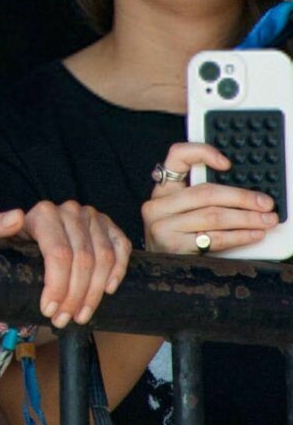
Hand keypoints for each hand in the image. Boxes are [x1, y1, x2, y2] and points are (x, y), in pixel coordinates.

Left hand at [0, 200, 130, 328]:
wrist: (30, 239)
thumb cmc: (13, 242)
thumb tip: (17, 217)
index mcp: (44, 213)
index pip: (59, 254)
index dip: (57, 286)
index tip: (49, 310)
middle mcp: (71, 211)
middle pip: (83, 261)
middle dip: (74, 297)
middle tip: (64, 319)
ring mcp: (92, 217)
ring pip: (104, 259)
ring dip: (94, 293)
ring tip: (80, 315)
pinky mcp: (109, 226)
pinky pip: (122, 248)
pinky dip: (118, 271)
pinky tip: (107, 290)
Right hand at [142, 141, 278, 255]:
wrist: (158, 272)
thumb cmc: (176, 240)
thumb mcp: (181, 214)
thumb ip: (201, 200)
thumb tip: (245, 194)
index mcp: (162, 190)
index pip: (177, 157)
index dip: (202, 153)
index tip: (227, 163)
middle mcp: (158, 205)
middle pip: (205, 192)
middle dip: (241, 197)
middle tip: (265, 203)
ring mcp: (162, 226)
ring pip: (213, 216)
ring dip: (247, 218)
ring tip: (266, 220)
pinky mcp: (172, 246)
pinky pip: (214, 238)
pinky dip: (239, 236)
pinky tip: (254, 235)